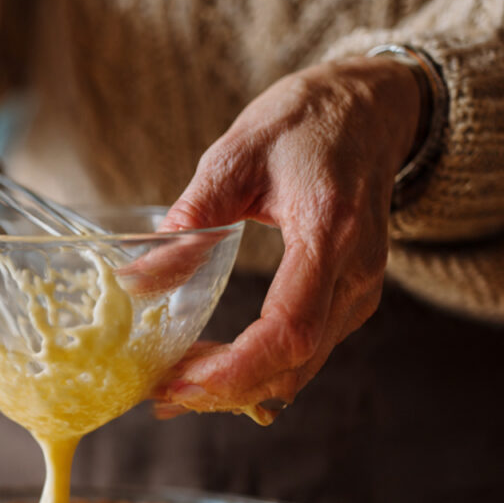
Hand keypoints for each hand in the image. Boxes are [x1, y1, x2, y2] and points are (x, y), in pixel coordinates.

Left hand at [152, 56, 422, 421]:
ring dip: (234, 388)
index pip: (288, 330)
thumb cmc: (304, 123)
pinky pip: (302, 355)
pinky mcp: (348, 300)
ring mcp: (359, 292)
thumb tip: (136, 280)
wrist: (367, 110)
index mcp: (330, 233)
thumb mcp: (236, 154)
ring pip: (298, 370)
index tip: (178, 380)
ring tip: (172, 386)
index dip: (232, 369)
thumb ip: (190, 218)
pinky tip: (207, 371)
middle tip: (159, 392)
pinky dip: (253, 373)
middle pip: (292, 364)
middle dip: (223, 390)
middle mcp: (356, 274)